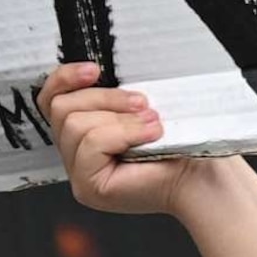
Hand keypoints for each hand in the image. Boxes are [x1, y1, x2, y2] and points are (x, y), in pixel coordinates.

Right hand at [38, 62, 209, 216]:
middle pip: (62, 108)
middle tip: (143, 104)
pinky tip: (150, 137)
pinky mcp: (89, 187)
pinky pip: (91, 143)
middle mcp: (75, 155)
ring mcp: (79, 174)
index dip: (65, 78)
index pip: (50, 100)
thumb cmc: (182, 141)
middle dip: (105, 98)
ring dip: (119, 118)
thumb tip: (95, 71)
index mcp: (83, 132)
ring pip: (75, 124)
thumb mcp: (139, 106)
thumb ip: (112, 95)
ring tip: (152, 124)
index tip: (95, 69)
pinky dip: (123, 133)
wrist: (206, 174)